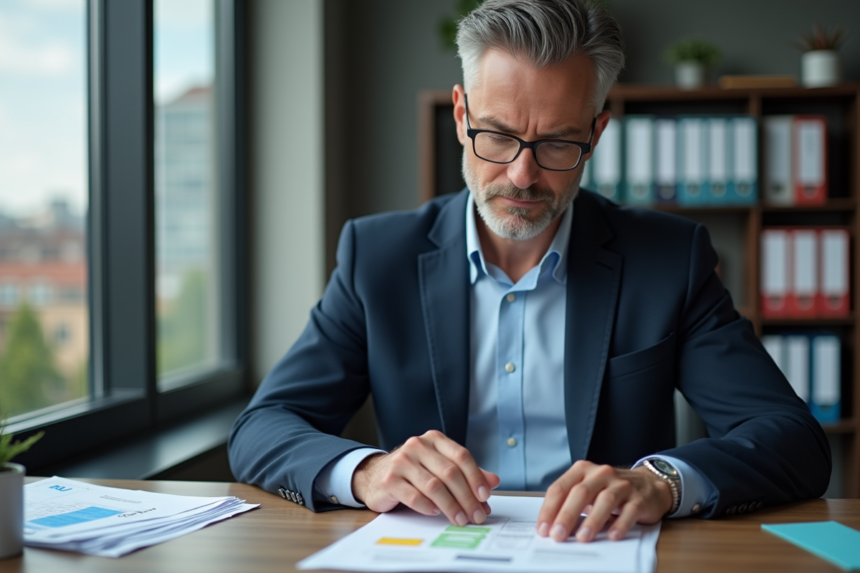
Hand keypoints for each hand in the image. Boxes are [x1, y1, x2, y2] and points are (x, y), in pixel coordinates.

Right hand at [351, 430, 499, 525]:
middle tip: (476, 515)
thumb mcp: (440, 467)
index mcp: (433, 439)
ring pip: (433, 486)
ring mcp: (401, 462)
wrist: (375, 475)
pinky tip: (435, 512)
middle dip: (466, 497)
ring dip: (450, 506)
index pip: (461, 456)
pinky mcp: (389, 480)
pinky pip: (413, 496)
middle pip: (449, 473)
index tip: (485, 496)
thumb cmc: (413, 472)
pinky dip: (427, 506)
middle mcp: (417, 446)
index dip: (476, 477)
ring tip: (460, 519)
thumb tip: (494, 481)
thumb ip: (466, 473)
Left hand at [537, 460, 672, 542]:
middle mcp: (601, 473)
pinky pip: (629, 511)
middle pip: (580, 493)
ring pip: (605, 500)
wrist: (649, 484)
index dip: (549, 509)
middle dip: (566, 515)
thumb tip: (552, 526)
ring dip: (592, 521)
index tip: (543, 529)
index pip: (560, 488)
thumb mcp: (588, 490)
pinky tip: (613, 535)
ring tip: (583, 538)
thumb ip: (571, 502)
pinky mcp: (639, 498)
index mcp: (582, 470)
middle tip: (558, 535)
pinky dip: (620, 524)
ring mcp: (621, 484)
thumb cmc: (611, 489)